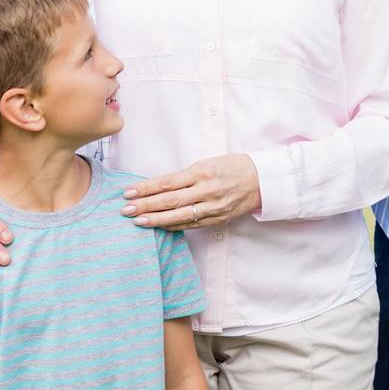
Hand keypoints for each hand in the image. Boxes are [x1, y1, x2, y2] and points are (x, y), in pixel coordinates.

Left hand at [121, 154, 261, 230]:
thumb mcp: (209, 162)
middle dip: (145, 205)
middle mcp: (206, 190)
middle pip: (170, 200)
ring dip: (156, 219)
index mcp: (203, 172)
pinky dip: (173, 226)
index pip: (168, 182)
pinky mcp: (217, 218)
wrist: (262, 180)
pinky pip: (191, 224)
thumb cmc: (233, 166)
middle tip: (125, 210)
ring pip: (179, 216)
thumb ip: (187, 175)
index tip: (129, 192)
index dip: (147, 188)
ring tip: (138, 221)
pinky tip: (159, 226)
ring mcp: (212, 207)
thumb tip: (160, 185)